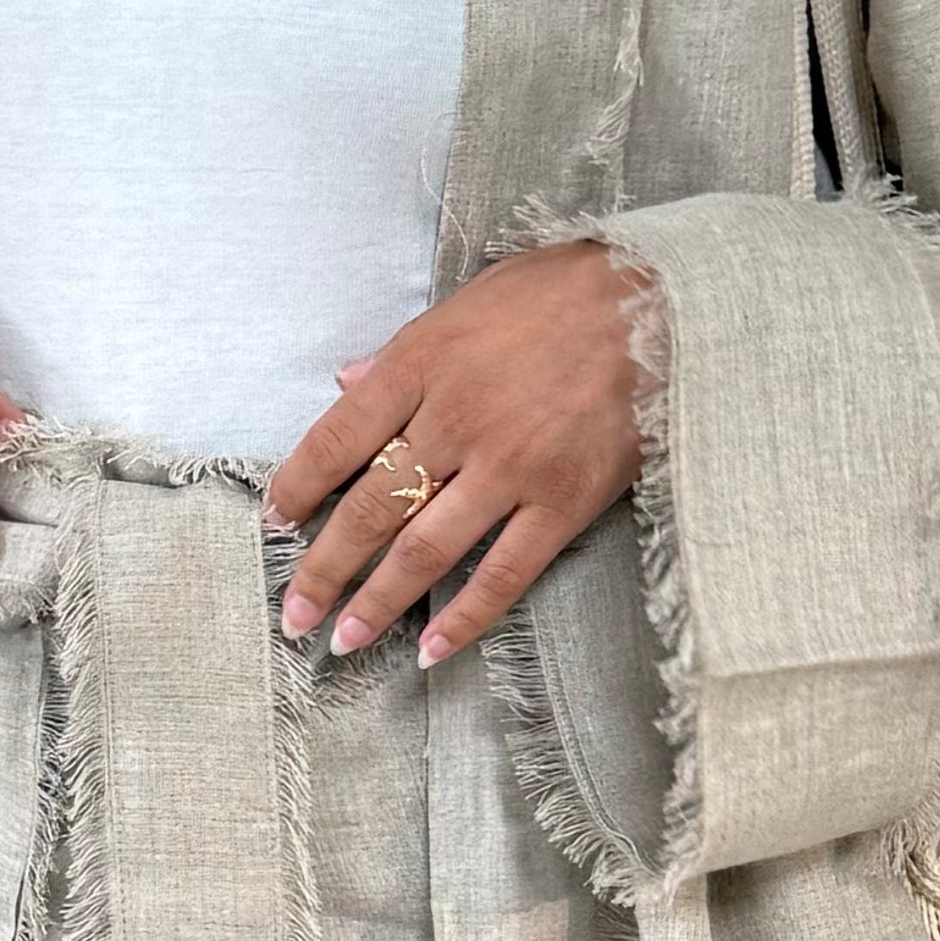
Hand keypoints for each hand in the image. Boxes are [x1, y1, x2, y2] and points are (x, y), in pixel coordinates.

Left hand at [263, 240, 645, 664]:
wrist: (663, 299)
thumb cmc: (564, 290)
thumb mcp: (469, 298)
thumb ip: (403, 349)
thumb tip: (344, 379)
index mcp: (423, 364)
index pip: (336, 437)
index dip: (298, 486)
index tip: (276, 521)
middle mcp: (455, 421)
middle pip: (370, 508)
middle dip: (323, 569)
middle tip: (293, 614)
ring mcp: (509, 467)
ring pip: (424, 551)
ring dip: (377, 604)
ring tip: (343, 642)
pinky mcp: (563, 502)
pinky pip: (504, 573)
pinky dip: (466, 617)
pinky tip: (432, 650)